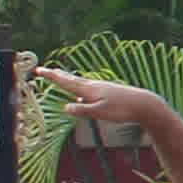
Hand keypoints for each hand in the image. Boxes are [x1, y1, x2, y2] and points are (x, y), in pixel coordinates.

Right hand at [34, 62, 180, 133]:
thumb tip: (65, 107)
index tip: (38, 69)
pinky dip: (78, 88)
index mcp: (89, 89)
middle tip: (44, 69)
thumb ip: (83, 110)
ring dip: (67, 79)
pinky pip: (87, 89)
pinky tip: (80, 95)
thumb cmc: (122, 109)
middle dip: (56, 75)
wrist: (144, 104)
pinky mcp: (108, 92)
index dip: (51, 76)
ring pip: (79, 82)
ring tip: (59, 77)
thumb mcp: (101, 113)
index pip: (65, 82)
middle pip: (71, 78)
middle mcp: (93, 85)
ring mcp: (101, 88)